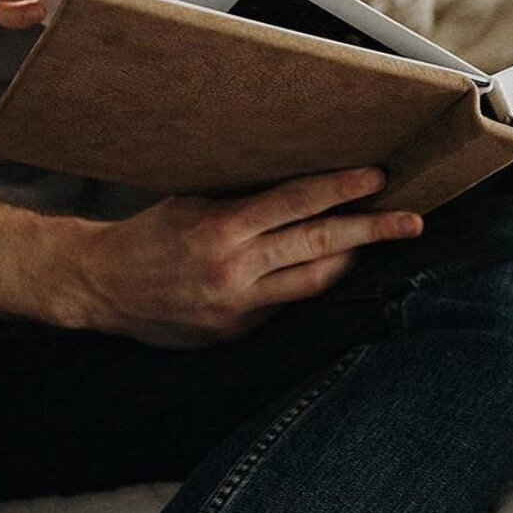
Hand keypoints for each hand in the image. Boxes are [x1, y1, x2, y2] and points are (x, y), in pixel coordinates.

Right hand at [51, 167, 421, 349]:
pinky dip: (310, 285)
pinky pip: (288, 308)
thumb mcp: (193, 199)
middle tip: (411, 222)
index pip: (296, 203)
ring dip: (349, 262)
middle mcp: (234, 271)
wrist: (101, 285)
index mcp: (222, 229)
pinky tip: (327, 270)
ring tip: (375, 243)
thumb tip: (299, 180)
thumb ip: (244, 195)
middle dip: (372, 232)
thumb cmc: (148, 234)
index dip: (341, 189)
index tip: (376, 179)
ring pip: (313, 283)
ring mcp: (238, 308)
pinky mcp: (236, 333)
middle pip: (319, 247)